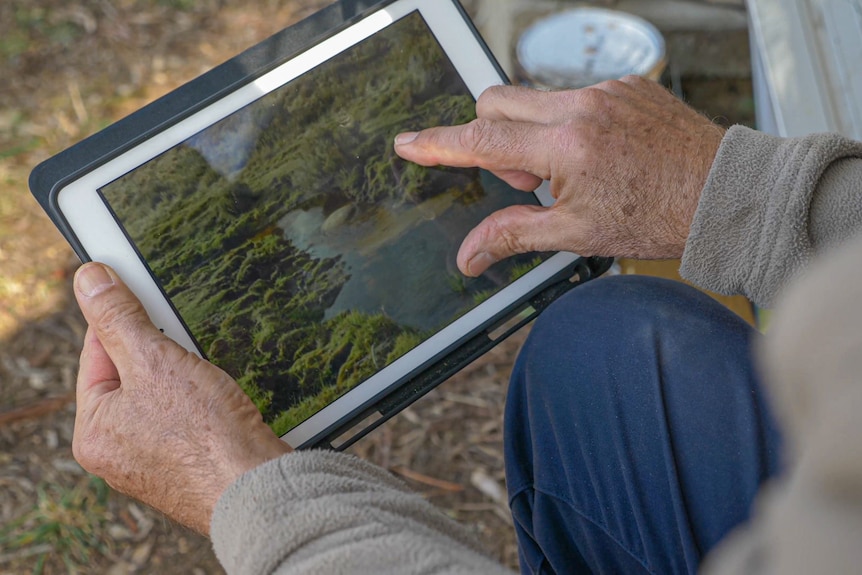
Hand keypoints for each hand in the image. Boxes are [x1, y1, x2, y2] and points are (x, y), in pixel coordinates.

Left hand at [72, 262, 289, 534]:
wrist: (259, 489)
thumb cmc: (207, 435)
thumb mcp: (155, 361)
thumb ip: (119, 318)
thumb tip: (90, 281)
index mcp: (94, 430)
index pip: (97, 352)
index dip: (124, 319)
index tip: (144, 292)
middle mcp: (116, 453)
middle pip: (132, 376)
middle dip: (162, 352)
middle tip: (186, 343)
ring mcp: (152, 464)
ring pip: (163, 398)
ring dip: (185, 377)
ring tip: (208, 377)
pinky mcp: (189, 468)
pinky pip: (186, 421)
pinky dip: (202, 403)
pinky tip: (221, 401)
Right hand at [394, 75, 724, 275]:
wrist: (722, 194)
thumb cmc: (656, 217)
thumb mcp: (576, 235)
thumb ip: (513, 236)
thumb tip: (468, 256)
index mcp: (566, 146)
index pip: (482, 139)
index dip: (438, 143)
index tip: (408, 142)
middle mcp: (583, 107)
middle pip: (498, 100)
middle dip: (492, 136)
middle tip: (527, 179)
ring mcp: (606, 90)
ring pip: (534, 96)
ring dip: (532, 131)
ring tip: (570, 170)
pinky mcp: (626, 84)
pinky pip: (573, 94)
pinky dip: (567, 122)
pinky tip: (598, 154)